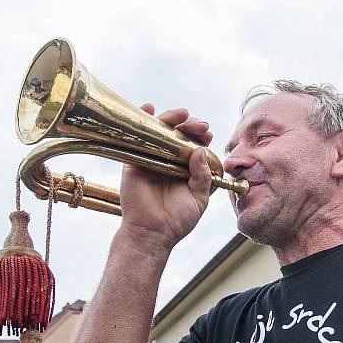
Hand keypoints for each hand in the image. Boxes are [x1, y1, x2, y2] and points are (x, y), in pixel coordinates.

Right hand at [119, 104, 213, 251]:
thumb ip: (203, 175)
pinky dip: (142, 119)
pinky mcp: (134, 160)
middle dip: (191, 126)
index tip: (208, 134)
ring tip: (183, 115)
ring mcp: (151, 159)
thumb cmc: (177, 220)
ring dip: (172, 119)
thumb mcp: (199, 198)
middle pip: (178, 135)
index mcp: (185, 170)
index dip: (201, 137)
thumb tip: (200, 150)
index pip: (194, 146)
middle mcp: (168, 161)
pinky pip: (137, 136)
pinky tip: (148, 108)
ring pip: (160, 131)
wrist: (153, 233)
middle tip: (201, 126)